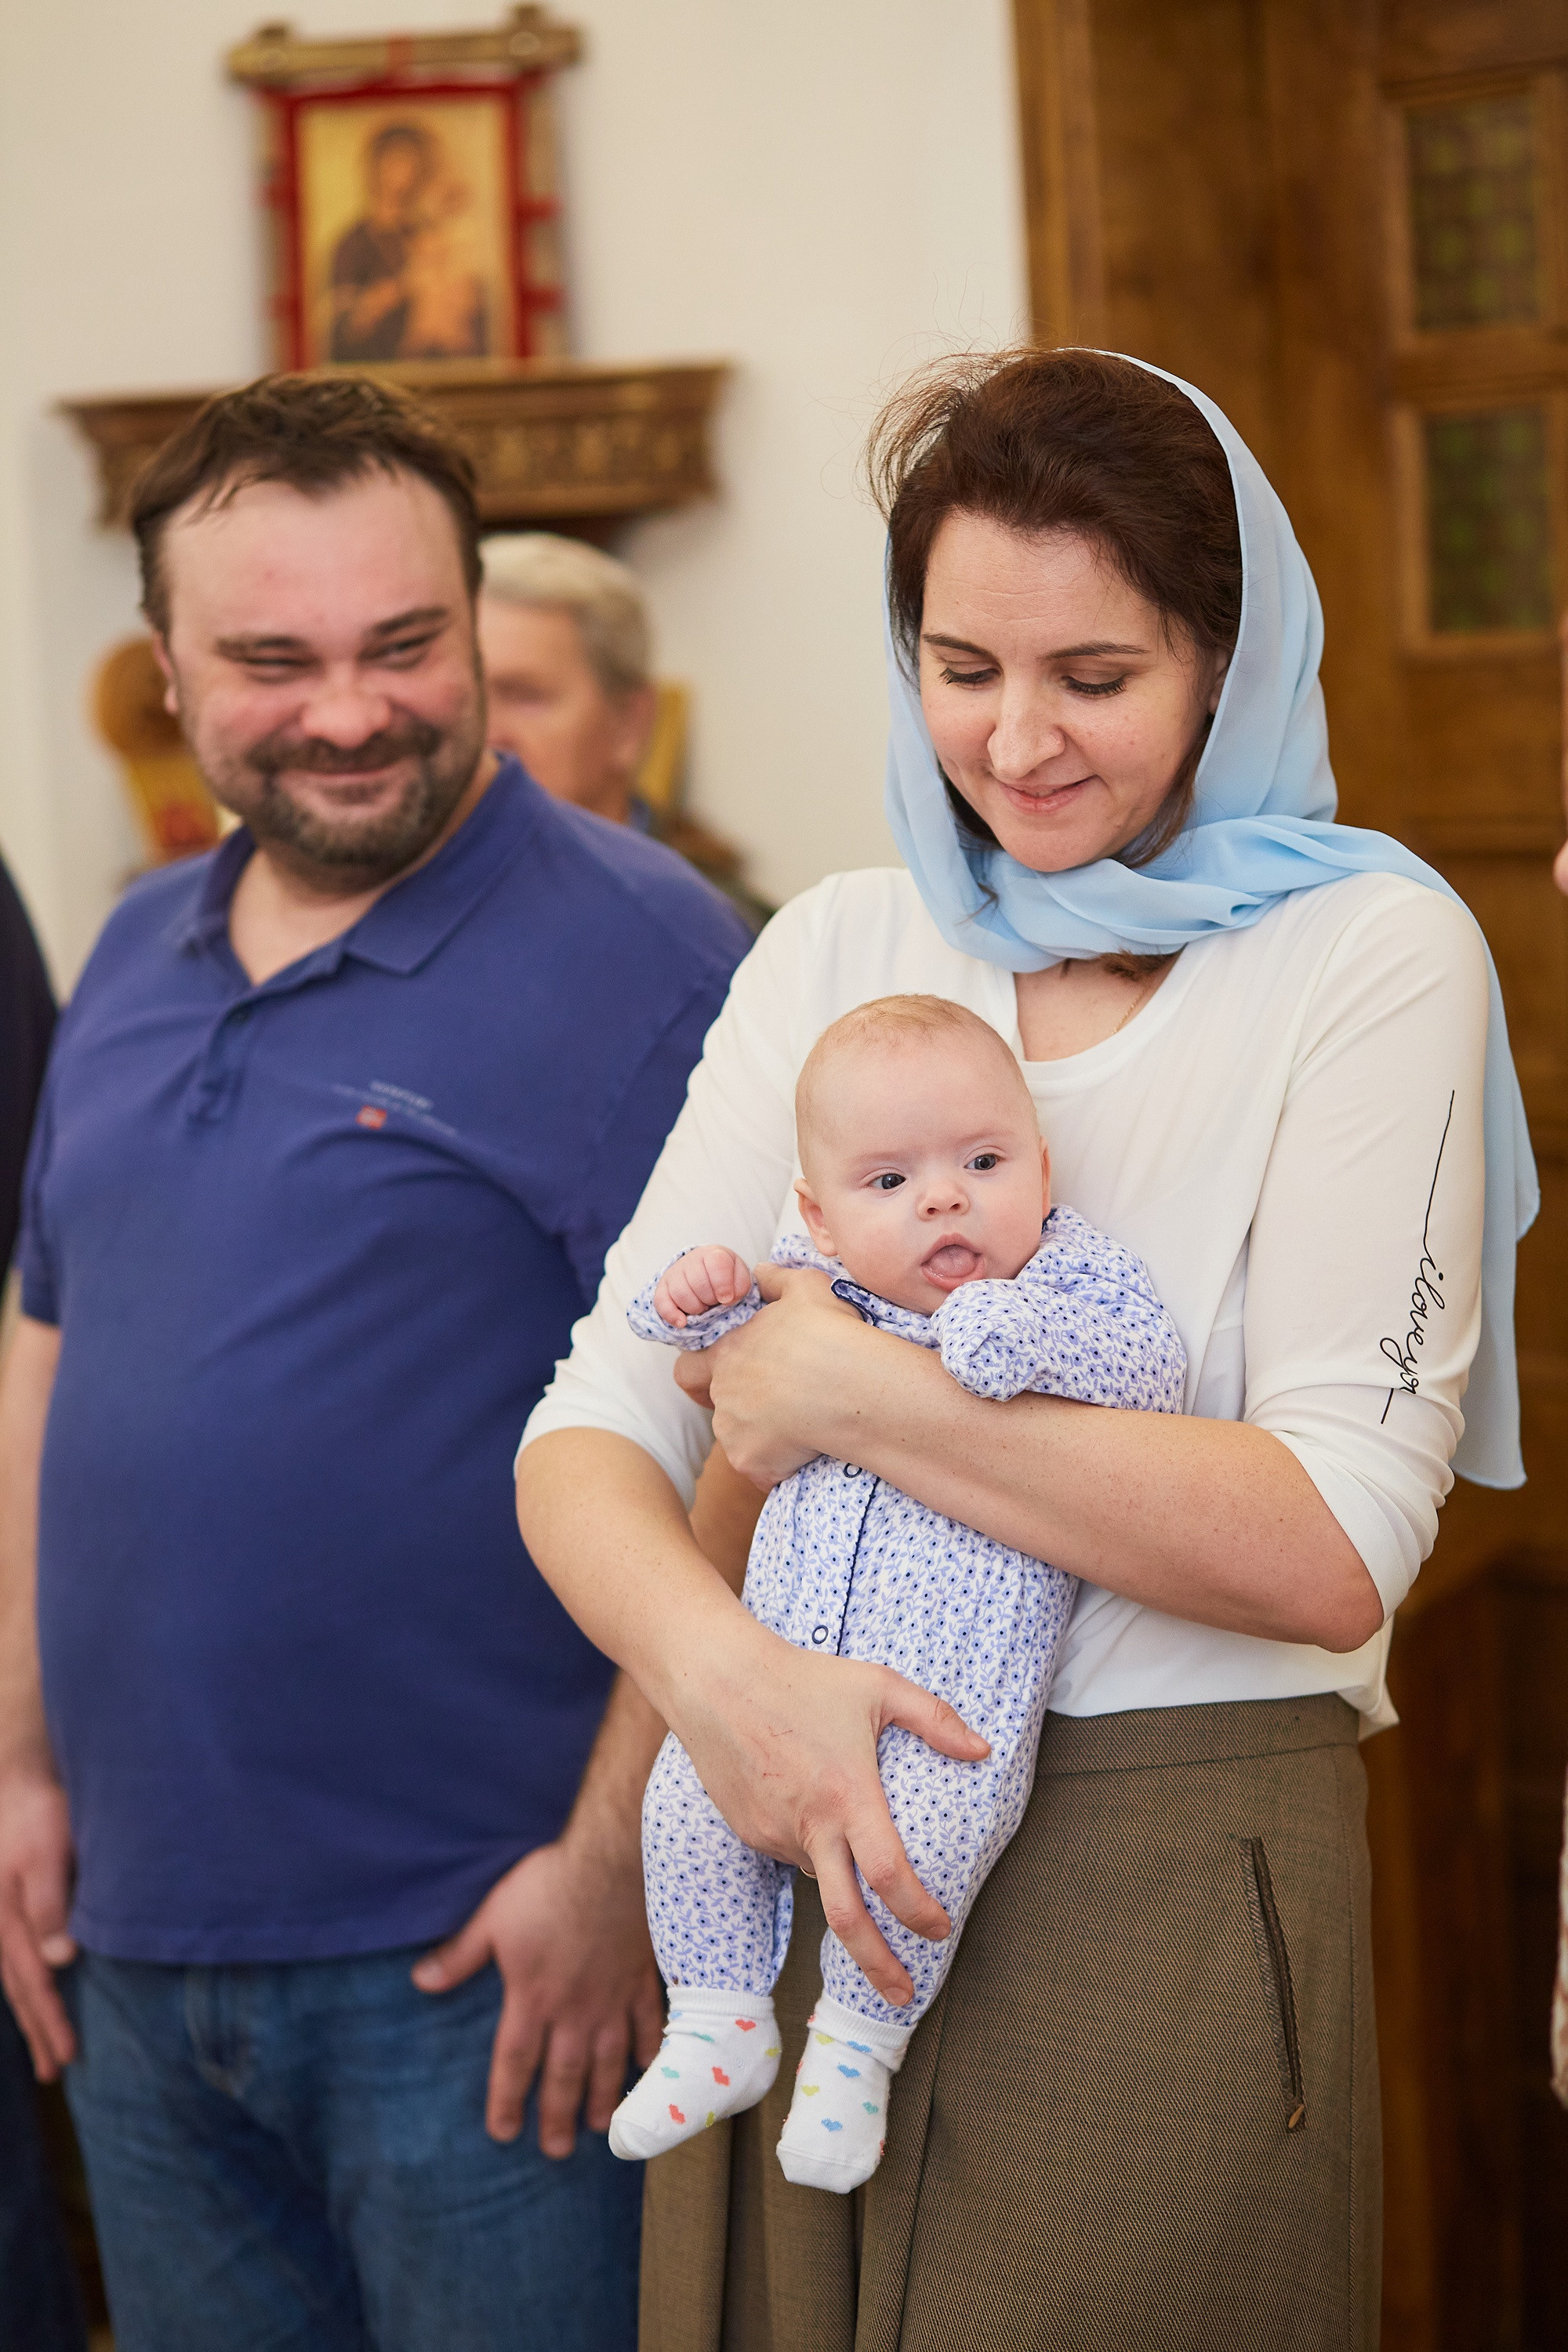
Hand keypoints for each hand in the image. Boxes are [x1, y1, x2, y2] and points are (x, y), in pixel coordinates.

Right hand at [0, 1768, 77, 2079]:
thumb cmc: (36, 1811)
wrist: (17, 1777)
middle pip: (20, 1989)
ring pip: (13, 1979)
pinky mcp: (7, 1906)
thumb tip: (61, 1960)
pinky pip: (12, 1960)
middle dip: (39, 2031)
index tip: (67, 2057)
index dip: (50, 2021)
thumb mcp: (46, 1852)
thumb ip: (51, 1903)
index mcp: (7, 1920)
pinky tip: (31, 1996)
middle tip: (56, 2072)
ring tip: (46, 2051)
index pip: (33, 1983)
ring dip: (30, 2015)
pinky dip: (22, 1986)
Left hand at [412, 1831, 662, 2154]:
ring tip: (599, 2128)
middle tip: (555, 2151)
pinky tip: (647, 2072)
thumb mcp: (493, 1917)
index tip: (503, 2132)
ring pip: (607, 2061)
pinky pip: (647, 2025)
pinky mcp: (640, 1979)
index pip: (515, 2062)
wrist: (609, 1863)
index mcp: (532, 1998)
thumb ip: (460, 1954)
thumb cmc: (547, 1887)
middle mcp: (573, 2010)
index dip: (506, 2100)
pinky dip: (648, 2051)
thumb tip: (420, 1981)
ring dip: (603, 2097)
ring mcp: (611, 1998)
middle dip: (557, 2116)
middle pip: (563, 2075)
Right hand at [653, 1246, 753, 1329]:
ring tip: (703, 1306)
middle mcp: (691, 1260)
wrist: (706, 1272)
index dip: (722, 1285)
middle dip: (710, 1299)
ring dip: (695, 1308)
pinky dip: (672, 1315)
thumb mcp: (740, 1277)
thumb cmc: (726, 1276)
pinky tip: (683, 1322)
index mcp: (713, 1254)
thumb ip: (741, 1286)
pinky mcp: (663, 1287)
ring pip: (681, 1294)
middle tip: (714, 1301)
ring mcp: (675, 1273)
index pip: (716, 1264)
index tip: (726, 1299)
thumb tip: (727, 1298)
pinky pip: (661, 1302)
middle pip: (698, 1283)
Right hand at [666, 1613, 988, 2005]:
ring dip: (841, 1872)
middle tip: (904, 1997)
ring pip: (819, 1874)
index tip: (940, 1931)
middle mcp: (810, 1826)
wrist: (715, 1680)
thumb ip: (935, 1718)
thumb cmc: (804, 1678)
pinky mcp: (749, 1832)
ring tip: (839, 1807)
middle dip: (876, 1966)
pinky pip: (790, 1851)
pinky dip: (810, 1844)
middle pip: (845, 1919)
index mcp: (847, 1796)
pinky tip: (805, 1795)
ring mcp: (774, 1834)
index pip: (888, 1876)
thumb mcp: (878, 1686)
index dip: (918, 1912)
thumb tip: (983, 1751)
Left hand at [673, 1263, 865, 1484]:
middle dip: (741, 1409)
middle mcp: (722, 1391)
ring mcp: (732, 1429)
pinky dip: (779, 1466)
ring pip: (738, 1439)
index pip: (688, 1369)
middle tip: (778, 1408)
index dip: (701, 1376)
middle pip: (718, 1407)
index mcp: (728, 1351)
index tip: (725, 1380)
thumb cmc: (829, 1332)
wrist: (850, 1385)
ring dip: (762, 1437)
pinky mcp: (749, 1462)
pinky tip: (807, 1454)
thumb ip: (774, 1279)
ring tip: (804, 1428)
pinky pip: (760, 1470)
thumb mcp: (806, 1287)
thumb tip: (759, 1274)